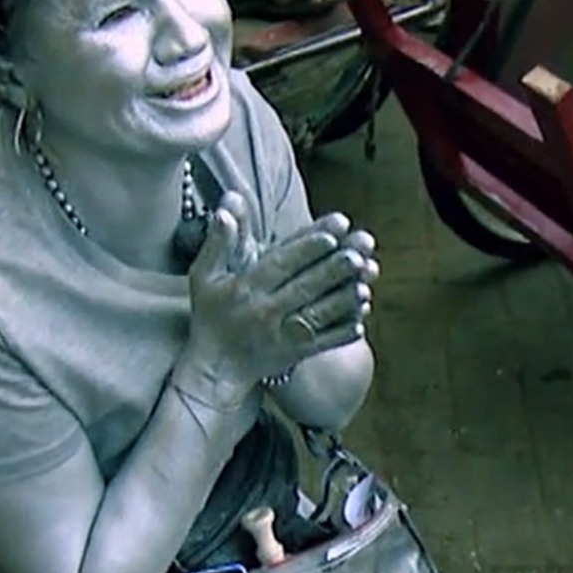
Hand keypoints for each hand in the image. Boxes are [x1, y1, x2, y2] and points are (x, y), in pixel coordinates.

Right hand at [182, 194, 375, 392]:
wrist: (214, 370)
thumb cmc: (210, 316)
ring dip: (344, 297)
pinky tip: (362, 316)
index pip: (282, 263)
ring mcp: (282, 336)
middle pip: (305, 286)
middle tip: (361, 249)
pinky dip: (342, 331)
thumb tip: (229, 202)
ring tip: (368, 278)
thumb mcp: (204, 276)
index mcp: (246, 288)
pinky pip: (322, 343)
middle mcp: (265, 311)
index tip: (334, 230)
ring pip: (318, 314)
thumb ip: (219, 239)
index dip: (309, 246)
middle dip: (335, 267)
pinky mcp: (294, 356)